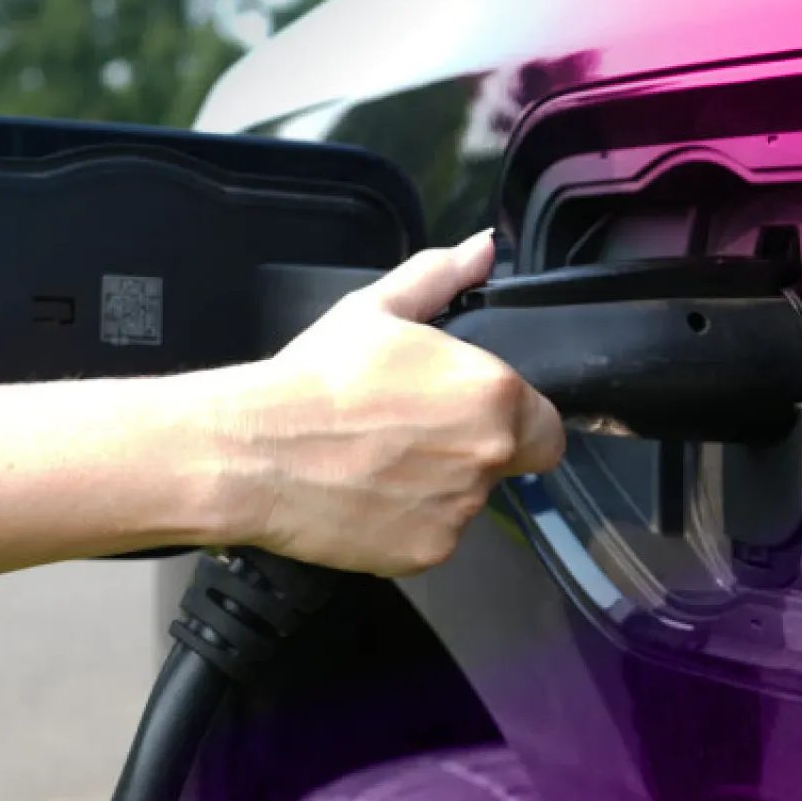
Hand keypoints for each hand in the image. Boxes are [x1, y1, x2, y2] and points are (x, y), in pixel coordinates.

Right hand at [225, 230, 565, 575]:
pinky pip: (430, 537)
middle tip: (406, 437)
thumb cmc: (315, 378)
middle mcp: (489, 456)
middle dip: (468, 451)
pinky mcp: (426, 553)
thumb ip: (439, 278)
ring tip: (372, 466)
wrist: (253, 452)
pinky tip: (360, 499)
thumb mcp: (374, 311)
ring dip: (434, 487)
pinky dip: (404, 524)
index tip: (466, 415)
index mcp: (492, 392)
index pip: (548, 427)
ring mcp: (459, 511)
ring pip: (464, 502)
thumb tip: (484, 247)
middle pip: (504, 464)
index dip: (515, 422)